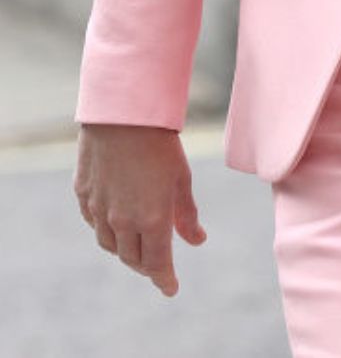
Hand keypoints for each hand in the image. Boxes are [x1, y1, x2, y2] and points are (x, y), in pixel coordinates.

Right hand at [73, 123, 206, 296]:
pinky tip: (115, 220)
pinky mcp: (83, 195)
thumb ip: (186, 214)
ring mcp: (99, 209)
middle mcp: (121, 222)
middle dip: (146, 265)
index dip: (164, 279)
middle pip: (131, 258)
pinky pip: (93, 223)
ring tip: (137, 242)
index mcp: (150, 221)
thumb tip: (197, 240)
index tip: (171, 288)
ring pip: (109, 244)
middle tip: (157, 263)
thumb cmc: (159, 143)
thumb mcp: (181, 179)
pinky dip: (106, 229)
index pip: (156, 264)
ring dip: (124, 249)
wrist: (122, 114)